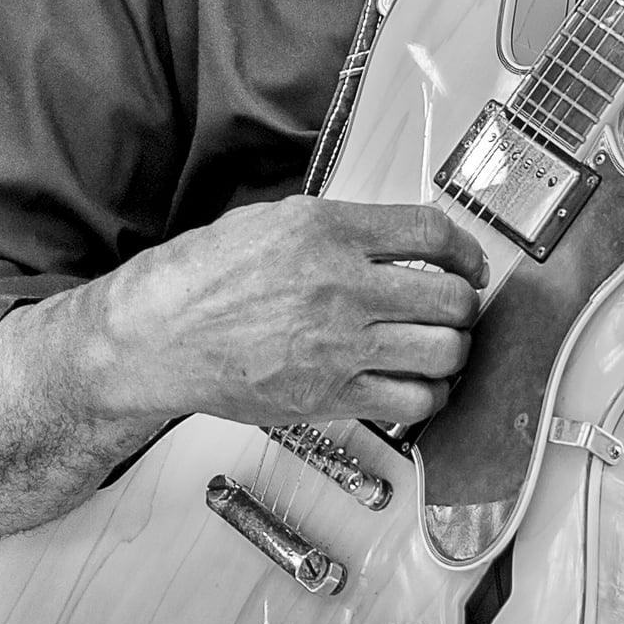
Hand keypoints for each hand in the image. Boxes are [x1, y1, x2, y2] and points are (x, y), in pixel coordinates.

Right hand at [91, 197, 487, 428]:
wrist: (154, 337)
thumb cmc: (199, 278)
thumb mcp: (269, 221)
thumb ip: (337, 227)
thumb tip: (397, 240)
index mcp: (326, 230)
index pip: (431, 233)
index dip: (466, 250)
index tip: (468, 262)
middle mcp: (340, 286)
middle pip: (450, 298)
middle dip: (465, 303)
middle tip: (456, 306)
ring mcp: (337, 346)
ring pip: (443, 352)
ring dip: (452, 350)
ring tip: (439, 346)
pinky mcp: (329, 397)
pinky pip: (413, 402)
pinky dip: (430, 394)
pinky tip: (417, 384)